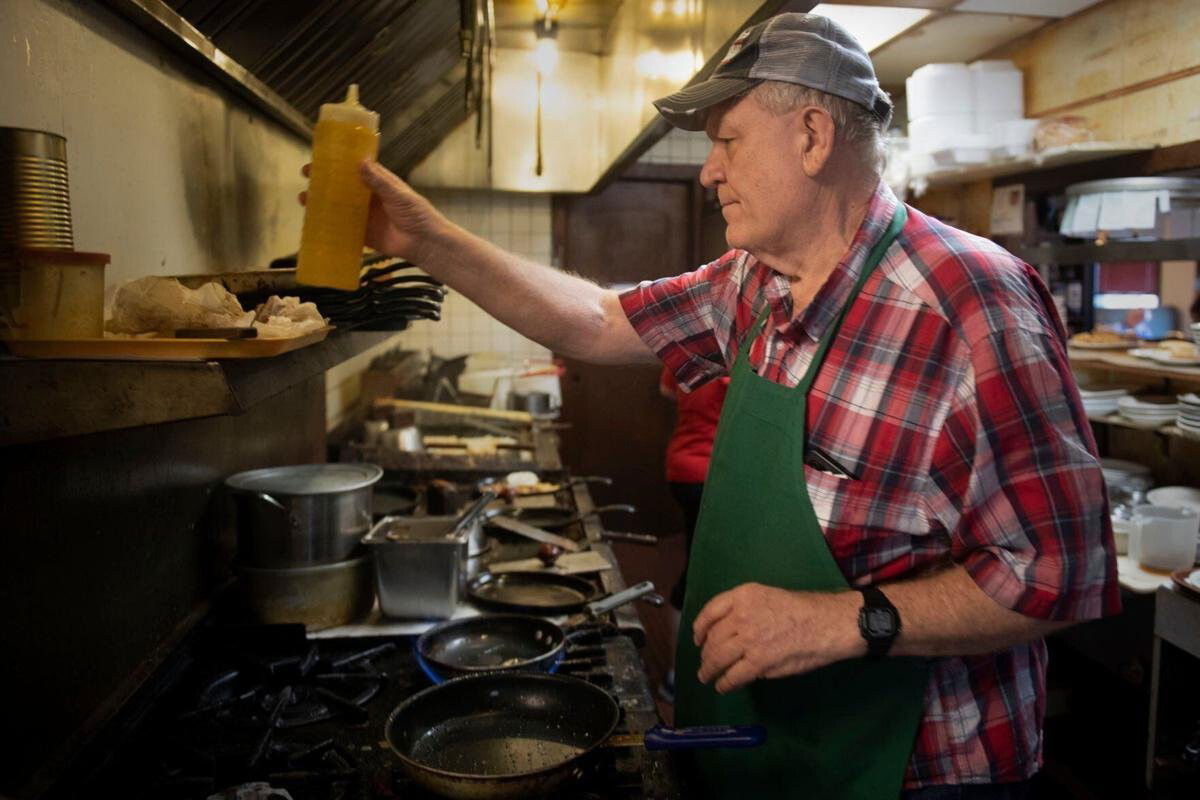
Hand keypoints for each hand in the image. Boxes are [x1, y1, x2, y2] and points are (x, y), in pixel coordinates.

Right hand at [298, 161, 447, 261]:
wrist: (424, 243)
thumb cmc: (417, 214)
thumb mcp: (398, 194)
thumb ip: (379, 181)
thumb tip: (361, 162)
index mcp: (378, 183)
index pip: (354, 169)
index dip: (337, 163)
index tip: (320, 157)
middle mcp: (368, 198)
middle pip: (342, 187)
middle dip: (323, 181)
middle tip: (306, 176)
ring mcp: (364, 216)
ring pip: (338, 207)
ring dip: (321, 203)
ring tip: (304, 199)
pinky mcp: (363, 235)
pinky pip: (342, 229)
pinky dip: (329, 226)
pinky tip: (313, 223)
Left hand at [692, 583, 863, 692]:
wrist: (828, 623)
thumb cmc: (805, 609)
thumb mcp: (768, 597)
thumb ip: (746, 613)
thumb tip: (732, 635)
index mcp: (744, 595)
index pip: (710, 611)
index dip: (700, 627)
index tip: (697, 638)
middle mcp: (741, 615)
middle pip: (712, 638)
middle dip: (705, 653)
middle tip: (705, 663)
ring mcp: (749, 639)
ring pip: (718, 658)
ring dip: (709, 670)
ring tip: (707, 677)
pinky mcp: (758, 662)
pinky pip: (734, 675)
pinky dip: (725, 683)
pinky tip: (723, 686)